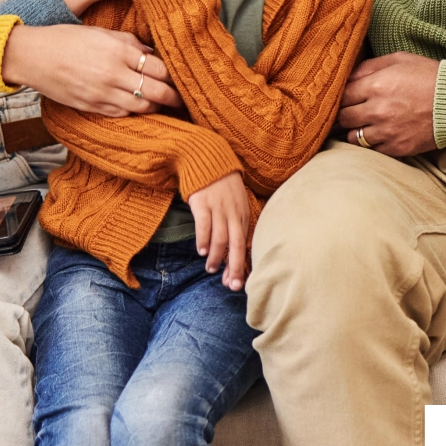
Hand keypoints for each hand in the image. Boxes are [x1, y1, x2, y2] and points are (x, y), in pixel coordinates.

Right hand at [1, 23, 179, 115]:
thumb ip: (129, 42)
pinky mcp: (92, 107)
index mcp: (119, 51)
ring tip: (164, 105)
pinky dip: (135, 112)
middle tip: (183, 99)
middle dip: (173, 97)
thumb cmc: (65, 39)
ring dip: (156, 107)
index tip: (180, 77)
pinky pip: (122, 114)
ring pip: (142, 107)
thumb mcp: (101, 32)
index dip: (174, 75)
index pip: (159, 68)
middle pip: (157, 91)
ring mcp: (103, 94)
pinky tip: (139, 108)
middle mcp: (114, 74)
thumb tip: (151, 54)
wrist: (33, 57)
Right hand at [188, 170, 250, 290]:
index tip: (236, 283)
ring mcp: (217, 207)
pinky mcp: (202, 202)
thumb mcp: (235, 203)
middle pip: (236, 244)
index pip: (244, 244)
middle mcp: (232, 212)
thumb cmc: (221, 186)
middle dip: (235, 266)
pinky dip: (204, 240)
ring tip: (211, 269)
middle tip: (231, 285)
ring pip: (220, 237)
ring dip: (217, 257)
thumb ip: (235, 223)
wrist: (206, 159)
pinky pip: (204, 224)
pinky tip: (202, 251)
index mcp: (242, 214)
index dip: (240, 264)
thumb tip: (233, 251)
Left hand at [336, 51, 439, 157]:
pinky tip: (380, 134)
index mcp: (375, 86)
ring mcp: (387, 132)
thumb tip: (348, 76)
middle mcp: (377, 110)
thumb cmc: (430, 76)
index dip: (343, 96)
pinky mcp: (398, 148)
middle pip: (343, 118)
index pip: (342, 96)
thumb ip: (369, 67)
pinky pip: (372, 150)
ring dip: (357, 131)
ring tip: (367, 124)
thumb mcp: (399, 60)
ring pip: (354, 137)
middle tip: (354, 111)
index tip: (348, 97)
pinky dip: (373, 143)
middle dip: (346, 114)